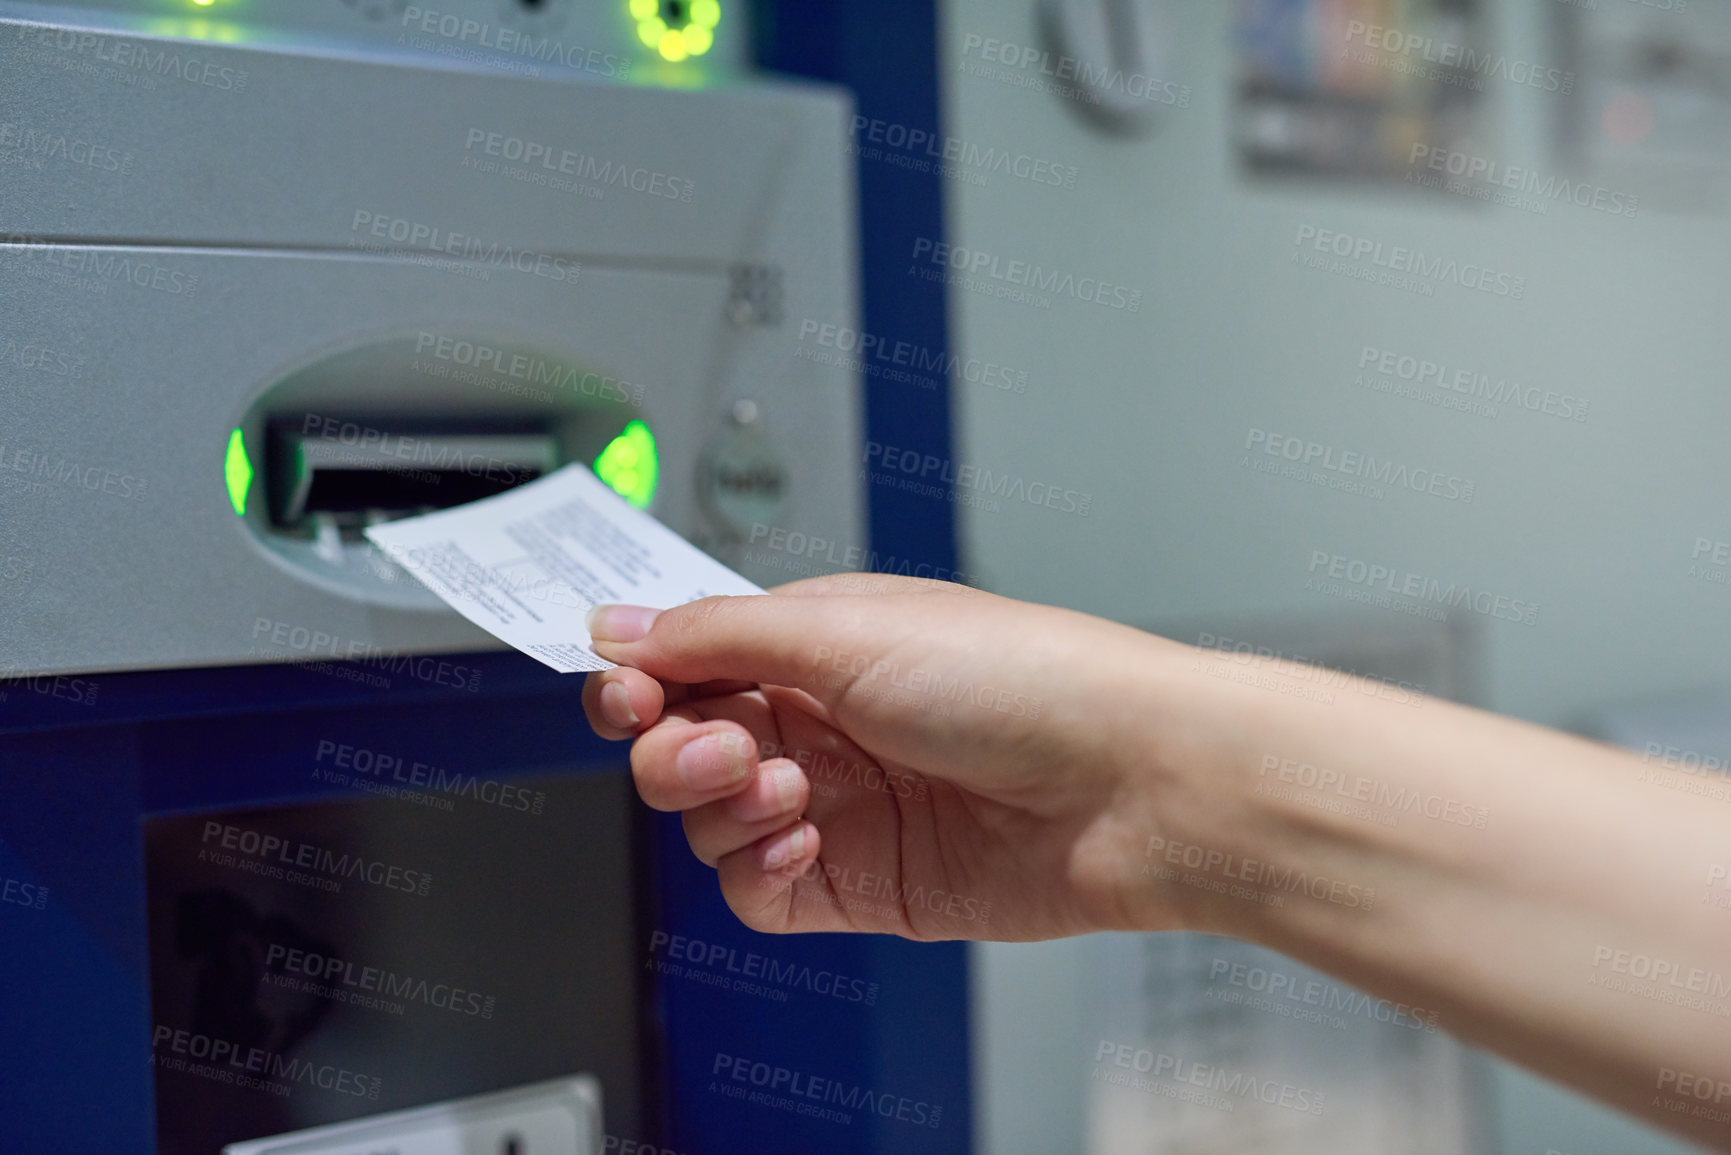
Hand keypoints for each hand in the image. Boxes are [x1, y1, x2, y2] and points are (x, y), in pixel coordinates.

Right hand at [581, 574, 1185, 941]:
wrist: (1129, 785)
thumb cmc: (1025, 679)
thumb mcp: (850, 628)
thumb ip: (717, 634)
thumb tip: (616, 626)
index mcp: (814, 642)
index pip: (688, 661)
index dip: (641, 679)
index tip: (625, 693)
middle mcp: (821, 721)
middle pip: (682, 744)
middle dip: (676, 749)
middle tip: (719, 746)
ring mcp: (839, 803)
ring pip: (709, 821)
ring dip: (726, 806)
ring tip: (792, 789)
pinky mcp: (861, 882)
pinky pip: (757, 889)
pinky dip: (758, 870)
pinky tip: (806, 842)